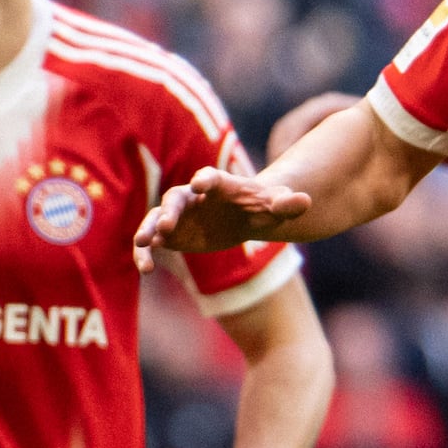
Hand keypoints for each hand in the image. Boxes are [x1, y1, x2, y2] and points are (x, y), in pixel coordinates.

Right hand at [139, 166, 316, 261]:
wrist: (247, 216)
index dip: (205, 180)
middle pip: (176, 198)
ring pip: (157, 219)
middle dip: (170, 210)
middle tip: (166, 226)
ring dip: (148, 230)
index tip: (199, 185)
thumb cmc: (263, 205)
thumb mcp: (278, 204)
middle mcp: (194, 196)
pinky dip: (146, 253)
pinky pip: (153, 242)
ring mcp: (179, 214)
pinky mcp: (171, 234)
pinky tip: (145, 270)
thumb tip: (305, 201)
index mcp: (220, 184)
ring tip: (142, 245)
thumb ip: (288, 203)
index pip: (210, 178)